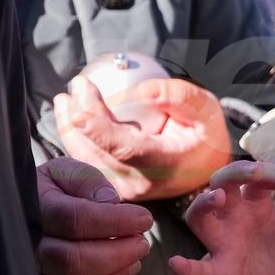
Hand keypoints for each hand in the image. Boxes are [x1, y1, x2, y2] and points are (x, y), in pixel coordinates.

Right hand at [36, 157, 153, 274]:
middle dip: (118, 254)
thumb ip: (89, 182)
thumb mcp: (70, 172)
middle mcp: (27, 246)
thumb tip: (110, 201)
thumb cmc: (59, 190)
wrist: (36, 210)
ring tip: (135, 262)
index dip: (116, 221)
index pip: (75, 220)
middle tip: (142, 244)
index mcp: (36, 208)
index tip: (144, 219)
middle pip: (73, 261)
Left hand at [54, 76, 230, 201]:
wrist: (209, 169)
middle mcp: (139, 182)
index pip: (124, 148)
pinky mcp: (114, 187)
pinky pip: (86, 164)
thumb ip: (177, 96)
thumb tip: (140, 90)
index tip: (78, 104)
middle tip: (75, 86)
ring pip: (84, 160)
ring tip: (65, 100)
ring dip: (69, 129)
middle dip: (77, 118)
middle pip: (95, 152)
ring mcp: (124, 189)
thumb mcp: (205, 109)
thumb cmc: (207, 137)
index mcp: (164, 163)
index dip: (98, 128)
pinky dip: (75, 140)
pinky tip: (70, 119)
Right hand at [168, 145, 274, 274]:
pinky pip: (199, 270)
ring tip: (217, 198)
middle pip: (220, 184)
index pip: (257, 178)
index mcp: (254, 204)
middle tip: (257, 173)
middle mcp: (233, 218)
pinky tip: (178, 262)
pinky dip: (188, 268)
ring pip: (198, 219)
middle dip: (235, 173)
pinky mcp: (220, 274)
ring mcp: (223, 244)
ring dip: (203, 206)